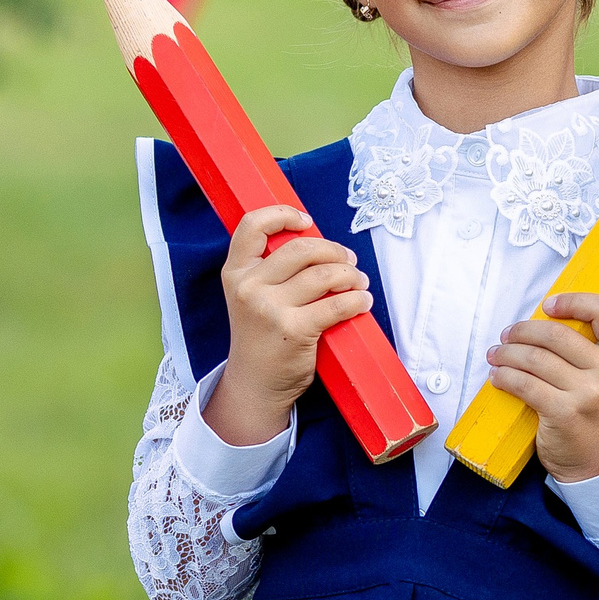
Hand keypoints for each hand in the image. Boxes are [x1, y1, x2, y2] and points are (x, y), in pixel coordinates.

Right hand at [204, 205, 373, 445]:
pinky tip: (362, 302)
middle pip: (302, 248)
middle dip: (334, 250)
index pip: (252, 226)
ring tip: (359, 282)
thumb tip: (319, 243)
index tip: (306, 221)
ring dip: (352, 275)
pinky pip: (338, 304)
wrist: (255, 385)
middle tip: (349, 261)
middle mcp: (249, 287)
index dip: (282, 214)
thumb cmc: (261, 336)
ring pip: (325, 274)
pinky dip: (358, 300)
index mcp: (236, 273)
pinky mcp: (294, 330)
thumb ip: (271, 270)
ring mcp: (270, 309)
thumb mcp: (250, 297)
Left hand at [484, 293, 598, 482]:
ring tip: (496, 355)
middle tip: (507, 336)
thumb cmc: (591, 409)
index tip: (548, 305)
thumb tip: (540, 319)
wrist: (595, 458)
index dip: (573, 300)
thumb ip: (586, 346)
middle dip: (523, 331)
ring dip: (507, 354)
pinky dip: (504, 377)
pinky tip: (498, 377)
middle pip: (556, 334)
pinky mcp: (565, 412)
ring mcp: (589, 393)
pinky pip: (524, 384)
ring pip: (535, 358)